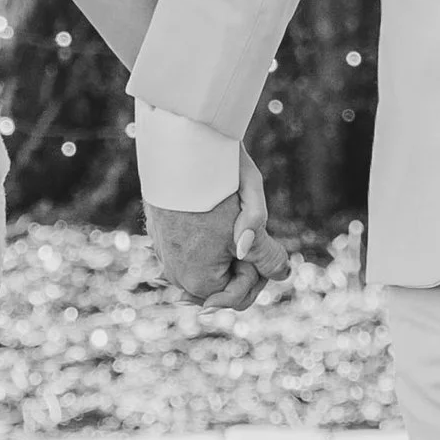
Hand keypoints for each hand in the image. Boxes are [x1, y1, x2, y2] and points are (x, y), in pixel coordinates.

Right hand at [145, 150, 290, 313]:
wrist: (178, 142)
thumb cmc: (218, 177)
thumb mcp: (254, 213)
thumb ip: (267, 253)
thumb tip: (281, 274)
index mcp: (198, 281)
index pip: (240, 297)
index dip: (257, 271)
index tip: (262, 239)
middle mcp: (175, 276)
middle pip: (221, 285)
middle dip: (241, 263)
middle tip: (249, 226)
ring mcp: (163, 257)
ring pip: (205, 269)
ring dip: (223, 252)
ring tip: (232, 216)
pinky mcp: (158, 238)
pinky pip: (188, 253)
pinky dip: (205, 243)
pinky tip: (215, 216)